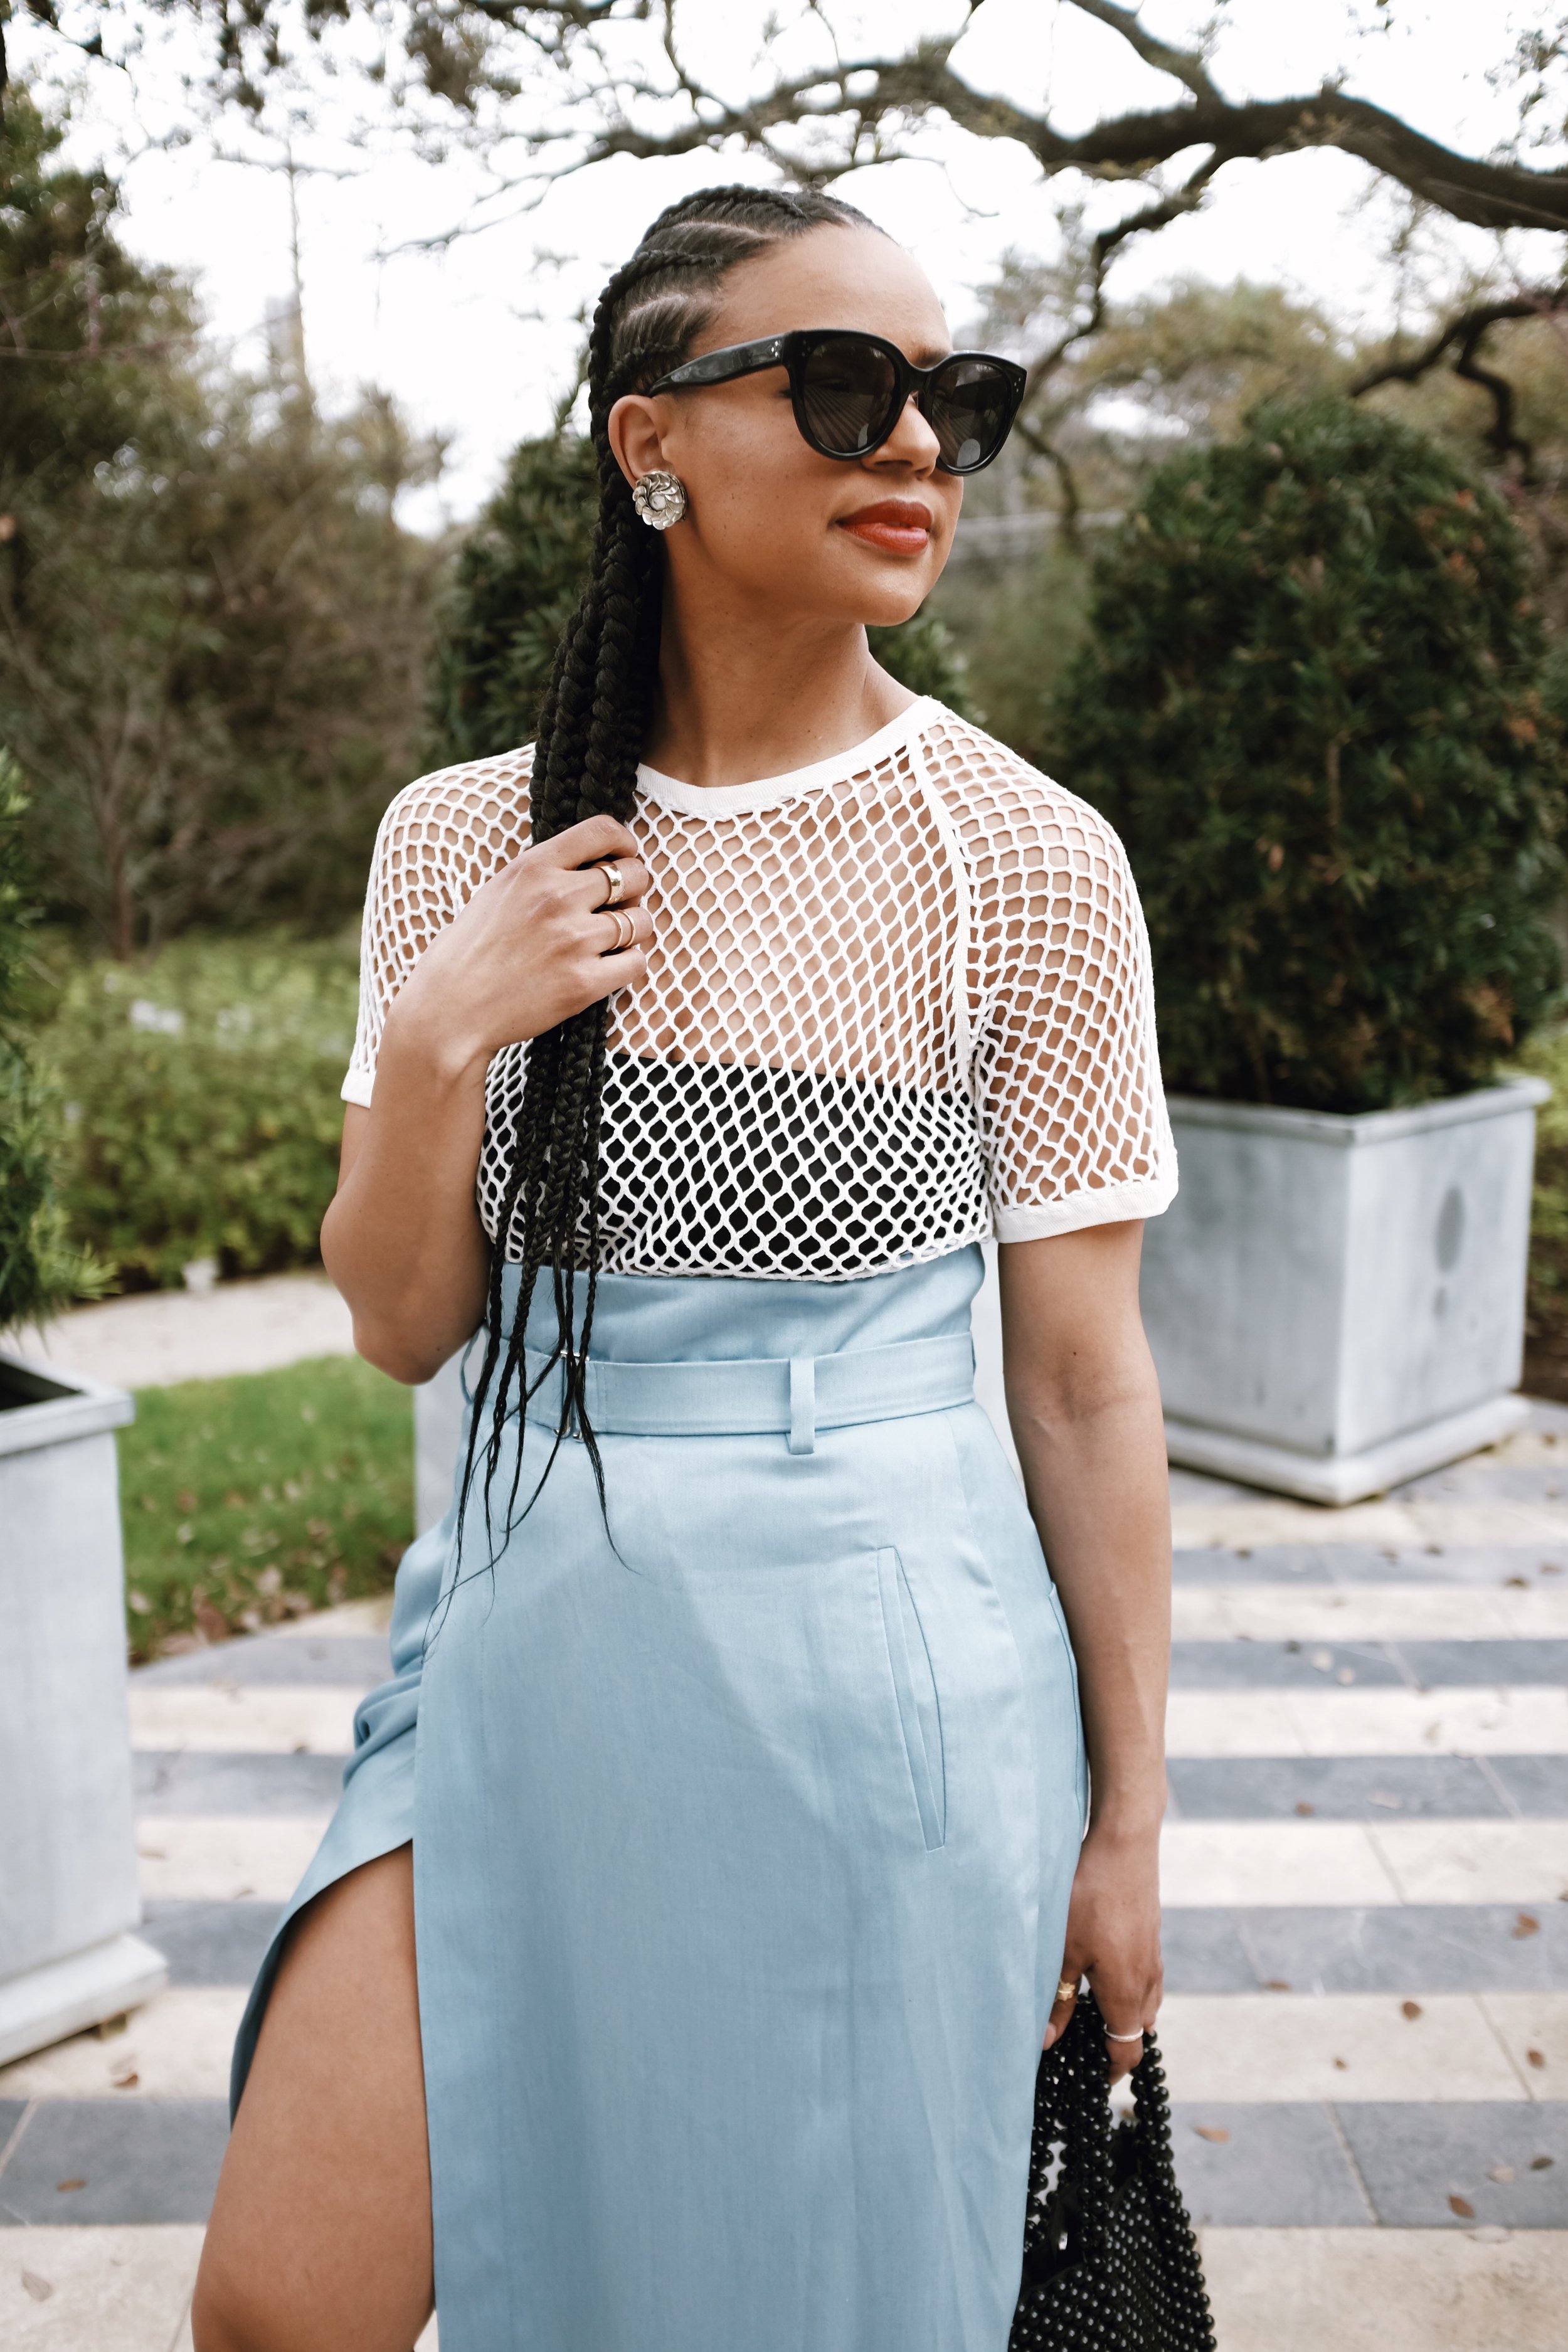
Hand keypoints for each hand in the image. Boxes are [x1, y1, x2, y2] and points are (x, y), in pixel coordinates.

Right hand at [386, 815, 651, 1082]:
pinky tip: (609, 967)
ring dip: (633, 930)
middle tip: (620, 906)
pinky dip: (629, 964)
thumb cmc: (470, 953)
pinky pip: (637, 962)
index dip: (626, 842)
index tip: (626, 855)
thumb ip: (543, 873)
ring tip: (611, 941)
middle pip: (633, 875)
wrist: (449, 1012)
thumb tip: (596, 863)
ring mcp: (573, 941)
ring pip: (640, 921)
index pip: (602, 831)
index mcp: (532, 868)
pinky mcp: (584, 983)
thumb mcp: (498, 892)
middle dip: (634, 889)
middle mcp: (557, 897)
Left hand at [1044, 1821, 1162, 2084]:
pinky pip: (1145, 1977)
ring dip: (1124, 2015)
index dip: (1110, 2073)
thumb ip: (1058, 2000)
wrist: (1124, 1845)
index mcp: (1127, 1993)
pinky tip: (1103, 1971)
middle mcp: (1148, 1980)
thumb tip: (1048, 2042)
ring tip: (1091, 2014)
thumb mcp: (1064, 1951)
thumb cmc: (1089, 1897)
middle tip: (1085, 2049)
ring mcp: (1153, 1956)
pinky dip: (1129, 1989)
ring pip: (1144, 2003)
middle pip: (1139, 2030)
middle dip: (1117, 2044)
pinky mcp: (1151, 1935)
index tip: (1093, 2084)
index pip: (1126, 2051)